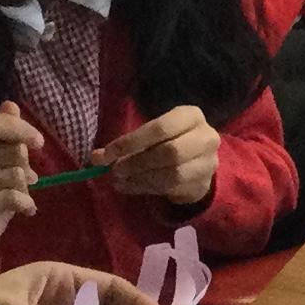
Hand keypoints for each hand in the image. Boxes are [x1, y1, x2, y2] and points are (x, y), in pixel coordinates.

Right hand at [0, 100, 43, 274]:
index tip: (38, 142)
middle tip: (27, 182)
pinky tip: (26, 211)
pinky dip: (26, 204)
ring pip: (15, 174)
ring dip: (26, 189)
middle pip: (10, 149)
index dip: (21, 129)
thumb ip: (4, 136)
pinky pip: (12, 196)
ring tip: (21, 199)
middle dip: (26, 167)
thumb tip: (10, 104)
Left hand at [101, 104, 219, 206]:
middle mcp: (205, 137)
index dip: (131, 142)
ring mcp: (208, 162)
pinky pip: (172, 188)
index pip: (160, 128)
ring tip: (120, 181)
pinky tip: (132, 187)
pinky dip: (147, 188)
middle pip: (169, 152)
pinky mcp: (203, 183)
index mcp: (191, 116)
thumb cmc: (170, 141)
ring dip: (141, 179)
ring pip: (171, 174)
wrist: (200, 162)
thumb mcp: (153, 135)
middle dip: (137, 162)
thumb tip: (96, 157)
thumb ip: (128, 144)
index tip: (107, 154)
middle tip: (115, 170)